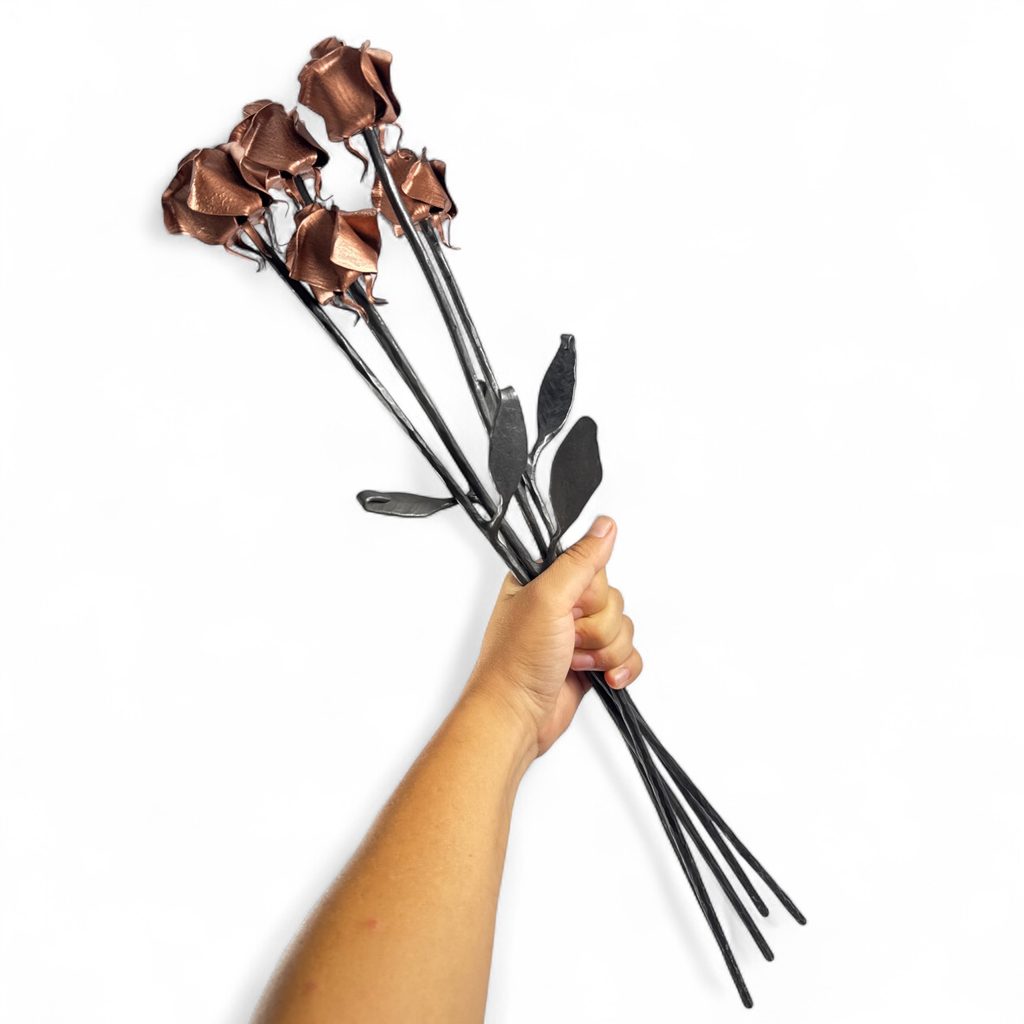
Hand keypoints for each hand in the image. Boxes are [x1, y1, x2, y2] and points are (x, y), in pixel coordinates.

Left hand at [465, 516, 642, 757]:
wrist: (515, 716)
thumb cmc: (515, 662)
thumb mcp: (546, 599)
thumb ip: (579, 561)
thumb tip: (605, 527)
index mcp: (543, 580)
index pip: (592, 563)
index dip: (589, 589)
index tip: (573, 604)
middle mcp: (560, 603)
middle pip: (612, 598)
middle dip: (596, 626)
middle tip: (567, 637)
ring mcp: (576, 634)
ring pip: (623, 627)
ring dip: (604, 650)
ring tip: (573, 660)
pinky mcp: (591, 662)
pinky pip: (628, 654)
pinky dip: (620, 667)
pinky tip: (601, 677)